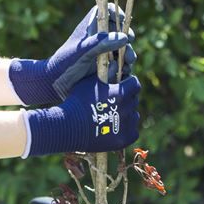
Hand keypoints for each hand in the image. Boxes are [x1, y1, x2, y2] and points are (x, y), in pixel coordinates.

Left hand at [9, 4, 136, 105]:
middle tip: (129, 42)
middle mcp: (99, 37)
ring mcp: (103, 51)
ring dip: (129, 54)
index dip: (116, 12)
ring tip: (129, 62)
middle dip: (127, 37)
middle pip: (120, 30)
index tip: (123, 20)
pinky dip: (125, 67)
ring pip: (123, 48)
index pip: (107, 11)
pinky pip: (121, 63)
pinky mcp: (106, 65)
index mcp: (91, 27)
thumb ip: (101, 43)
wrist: (56, 83)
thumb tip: (124, 37)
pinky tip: (124, 72)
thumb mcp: (82, 52)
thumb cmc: (65, 63)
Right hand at [21, 74, 140, 156]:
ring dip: (126, 113)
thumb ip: (105, 73)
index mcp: (121, 92)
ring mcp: (127, 125)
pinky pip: (132, 131)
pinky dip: (125, 129)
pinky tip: (113, 126)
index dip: (128, 84)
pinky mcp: (125, 139)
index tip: (120, 86)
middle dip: (126, 98)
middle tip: (113, 101)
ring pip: (133, 115)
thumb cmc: (77, 100)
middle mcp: (128, 108)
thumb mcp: (89, 82)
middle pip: (134, 100)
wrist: (67, 126)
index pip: (135, 84)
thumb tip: (115, 64)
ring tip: (112, 114)